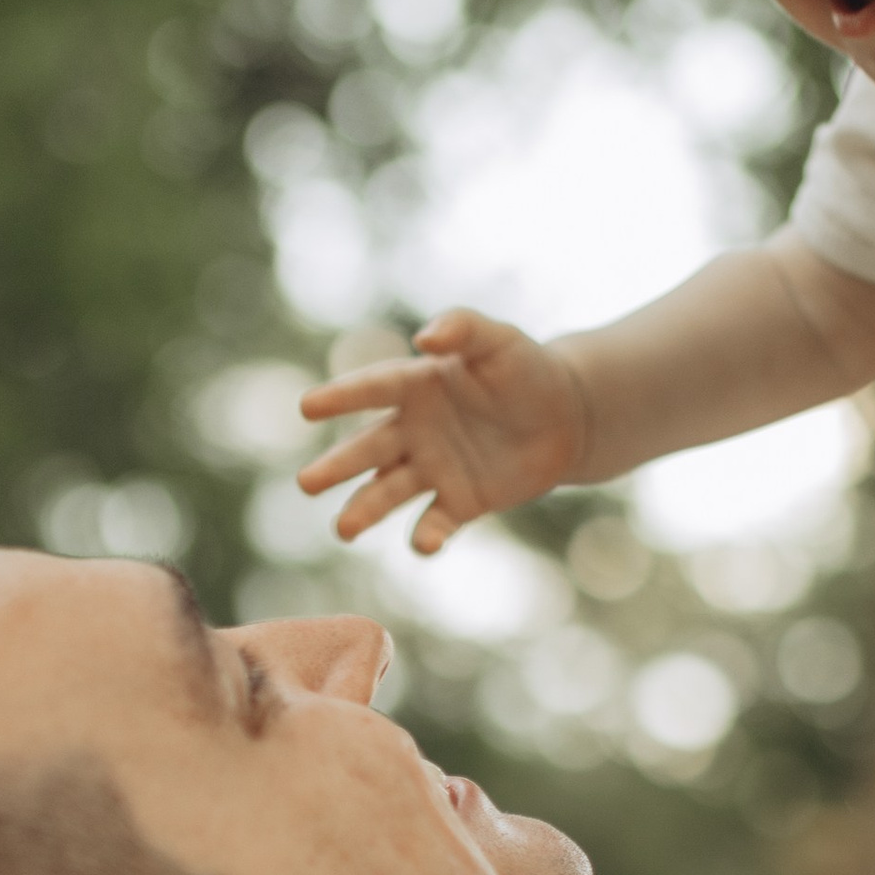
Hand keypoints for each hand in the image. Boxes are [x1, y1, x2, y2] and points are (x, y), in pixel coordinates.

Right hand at [297, 308, 587, 551]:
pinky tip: (424, 544)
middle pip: (368, 449)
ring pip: (389, 490)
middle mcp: (415, 430)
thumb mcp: (498, 340)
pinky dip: (428, 535)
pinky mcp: (460, 501)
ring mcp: (434, 468)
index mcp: (417, 386)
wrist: (568, 417)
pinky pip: (437, 521)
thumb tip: (425, 339)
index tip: (307, 408)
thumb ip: (462, 329)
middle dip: (337, 467)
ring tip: (343, 529)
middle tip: (306, 484)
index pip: (373, 390)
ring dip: (365, 509)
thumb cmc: (527, 370)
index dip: (341, 397)